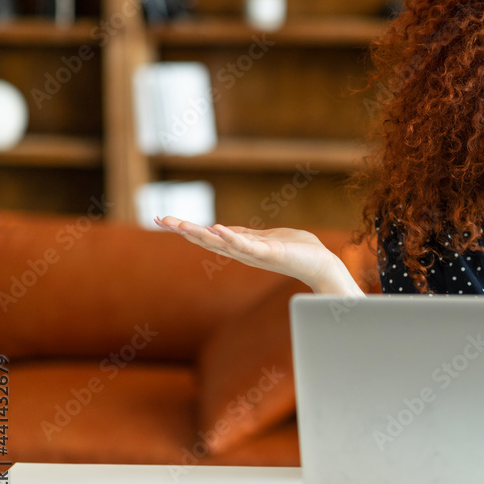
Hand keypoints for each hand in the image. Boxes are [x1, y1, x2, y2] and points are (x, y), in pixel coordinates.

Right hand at [154, 216, 354, 291]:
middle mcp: (244, 253)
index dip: (187, 229)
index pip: (209, 236)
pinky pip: (247, 245)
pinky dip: (232, 238)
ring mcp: (255, 254)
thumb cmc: (298, 250)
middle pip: (208, 240)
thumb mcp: (266, 239)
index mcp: (242, 247)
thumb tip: (224, 230)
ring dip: (201, 233)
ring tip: (180, 224)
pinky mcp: (270, 253)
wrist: (321, 264)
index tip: (163, 220)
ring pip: (222, 243)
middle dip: (184, 230)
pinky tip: (217, 229)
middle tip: (161, 220)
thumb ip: (246, 236)